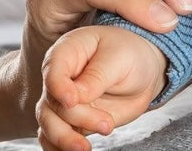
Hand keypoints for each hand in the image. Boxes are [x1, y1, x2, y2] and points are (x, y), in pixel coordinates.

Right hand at [36, 26, 167, 150]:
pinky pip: (52, 139)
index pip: (53, 69)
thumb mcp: (121, 58)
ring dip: (65, 138)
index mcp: (69, 51)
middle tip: (106, 124)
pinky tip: (76, 150)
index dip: (59, 87)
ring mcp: (61, 100)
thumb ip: (98, 76)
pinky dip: (59, 149)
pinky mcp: (68, 121)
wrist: (143, 73)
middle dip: (76, 117)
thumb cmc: (130, 55)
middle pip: (51, 103)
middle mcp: (60, 76)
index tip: (73, 100)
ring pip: (48, 124)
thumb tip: (76, 96)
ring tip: (86, 147)